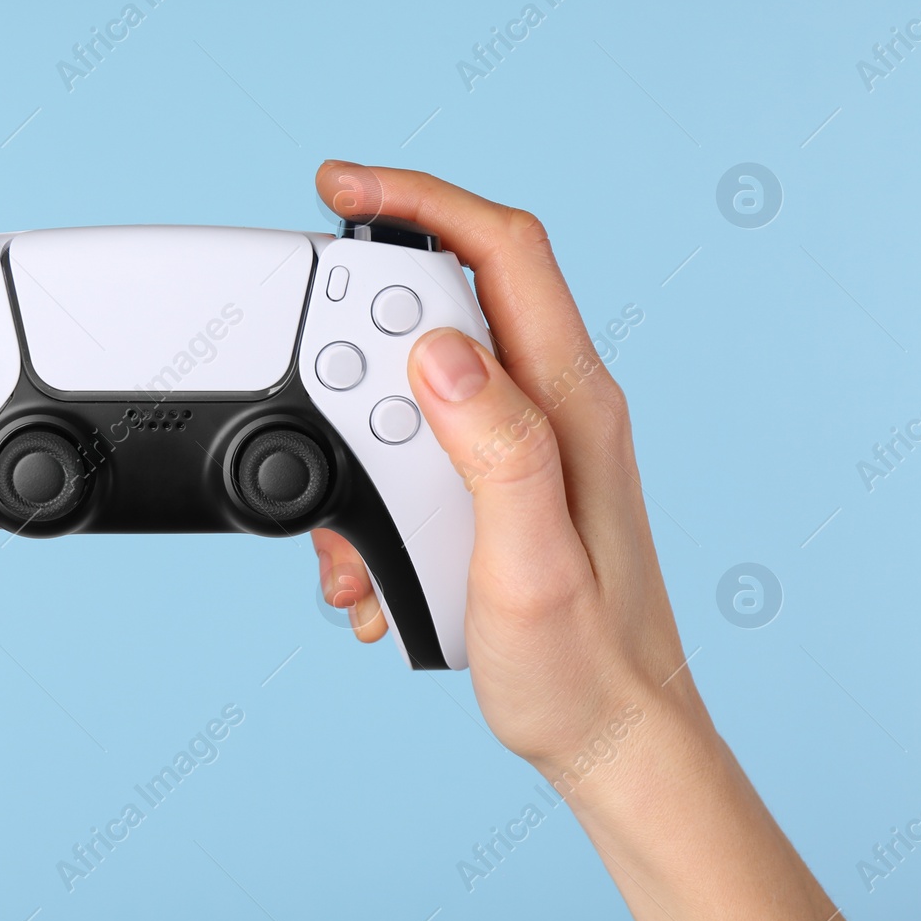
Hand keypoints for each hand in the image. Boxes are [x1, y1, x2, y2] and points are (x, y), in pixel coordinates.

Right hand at [309, 162, 845, 920]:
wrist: (608, 735)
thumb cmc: (581, 663)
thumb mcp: (529, 561)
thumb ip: (494, 447)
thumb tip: (438, 348)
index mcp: (568, 401)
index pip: (502, 250)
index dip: (421, 197)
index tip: (340, 185)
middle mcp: (551, 405)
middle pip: (443, 303)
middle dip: (357, 339)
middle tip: (312, 390)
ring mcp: (523, 442)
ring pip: (412, 385)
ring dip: (355, 444)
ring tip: (348, 538)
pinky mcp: (496, 480)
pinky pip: (412, 447)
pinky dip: (367, 493)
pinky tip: (365, 563)